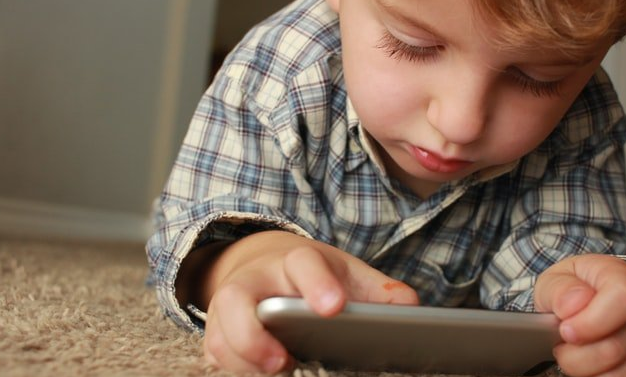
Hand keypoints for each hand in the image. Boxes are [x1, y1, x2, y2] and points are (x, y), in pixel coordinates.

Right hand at [197, 231, 418, 373]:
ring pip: (219, 330)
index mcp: (295, 260)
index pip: (303, 263)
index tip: (333, 309)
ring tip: (279, 369)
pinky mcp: (217, 328)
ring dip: (243, 358)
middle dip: (254, 334)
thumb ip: (379, 292)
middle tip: (284, 361)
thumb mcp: (348, 275)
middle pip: (237, 297)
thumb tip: (411, 310)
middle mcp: (255, 279)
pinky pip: (214, 351)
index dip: (317, 284)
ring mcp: (230, 303)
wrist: (266, 264)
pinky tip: (262, 373)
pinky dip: (235, 367)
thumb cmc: (315, 275)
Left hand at [534, 254, 625, 376]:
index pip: (623, 299)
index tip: (566, 330)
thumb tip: (570, 307)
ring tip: (576, 356)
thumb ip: (559, 289)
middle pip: (615, 349)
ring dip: (586, 373)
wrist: (597, 298)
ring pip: (621, 375)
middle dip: (575, 356)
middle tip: (562, 347)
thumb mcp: (559, 278)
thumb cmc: (576, 289)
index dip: (590, 322)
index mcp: (625, 279)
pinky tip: (592, 368)